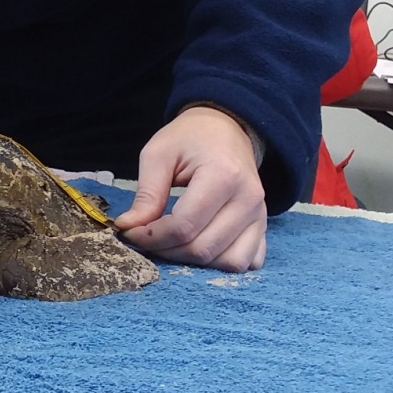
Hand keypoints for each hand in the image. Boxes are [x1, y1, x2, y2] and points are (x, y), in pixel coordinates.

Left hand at [113, 106, 266, 271]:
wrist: (226, 129)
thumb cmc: (189, 138)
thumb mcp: (158, 154)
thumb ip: (146, 193)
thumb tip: (128, 228)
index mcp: (223, 176)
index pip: (184, 226)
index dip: (151, 237)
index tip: (130, 232)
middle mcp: (248, 199)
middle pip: (203, 249)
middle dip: (167, 251)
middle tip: (146, 238)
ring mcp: (260, 215)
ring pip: (228, 262)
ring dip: (194, 262)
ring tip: (172, 243)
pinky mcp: (264, 226)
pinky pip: (247, 261)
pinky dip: (221, 263)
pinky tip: (200, 246)